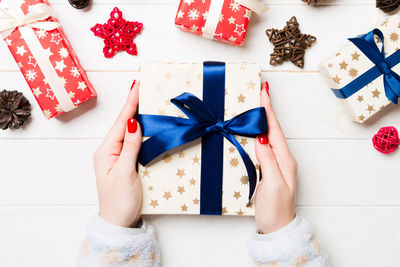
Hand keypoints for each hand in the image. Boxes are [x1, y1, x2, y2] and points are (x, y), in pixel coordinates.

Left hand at [93, 81, 141, 227]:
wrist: (118, 224)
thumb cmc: (119, 201)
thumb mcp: (125, 173)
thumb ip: (130, 147)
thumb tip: (134, 122)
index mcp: (106, 151)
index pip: (122, 122)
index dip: (130, 103)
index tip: (138, 85)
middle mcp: (110, 151)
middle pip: (124, 124)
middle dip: (134, 106)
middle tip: (144, 88)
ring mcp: (117, 157)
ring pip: (129, 132)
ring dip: (138, 116)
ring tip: (146, 101)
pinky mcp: (125, 163)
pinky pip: (133, 143)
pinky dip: (141, 132)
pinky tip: (146, 125)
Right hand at [254, 82, 296, 233]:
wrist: (277, 228)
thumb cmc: (275, 209)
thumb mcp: (273, 185)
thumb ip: (268, 161)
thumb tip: (261, 138)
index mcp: (285, 160)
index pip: (274, 130)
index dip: (268, 110)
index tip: (264, 92)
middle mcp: (282, 159)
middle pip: (272, 129)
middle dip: (265, 110)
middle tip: (258, 93)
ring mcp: (275, 164)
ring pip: (266, 136)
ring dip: (260, 120)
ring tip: (254, 106)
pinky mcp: (267, 169)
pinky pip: (261, 147)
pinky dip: (256, 135)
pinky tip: (250, 131)